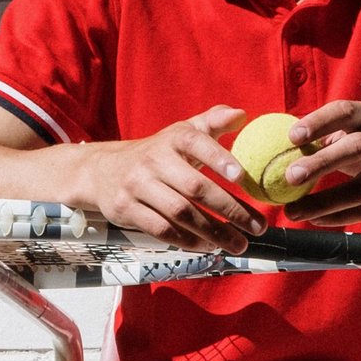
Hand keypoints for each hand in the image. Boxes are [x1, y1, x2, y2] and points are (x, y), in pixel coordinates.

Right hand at [85, 105, 265, 252]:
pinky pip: (161, 229)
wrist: (103, 170)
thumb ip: (213, 122)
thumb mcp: (182, 132)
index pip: (198, 144)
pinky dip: (187, 240)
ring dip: (214, 231)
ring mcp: (137, 186)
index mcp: (173, 139)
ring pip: (181, 213)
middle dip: (230, 209)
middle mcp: (154, 160)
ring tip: (239, 244)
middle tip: (257, 226)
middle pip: (195, 187)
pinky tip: (209, 246)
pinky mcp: (126, 210)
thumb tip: (242, 114)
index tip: (243, 178)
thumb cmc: (158, 153)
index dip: (220, 159)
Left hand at [281, 100, 360, 226]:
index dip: (319, 122)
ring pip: (360, 189)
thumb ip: (330, 137)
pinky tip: (314, 220)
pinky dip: (338, 217)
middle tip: (289, 176)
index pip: (346, 112)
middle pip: (355, 148)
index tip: (292, 136)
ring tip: (292, 212)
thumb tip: (282, 148)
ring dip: (324, 202)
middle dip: (322, 162)